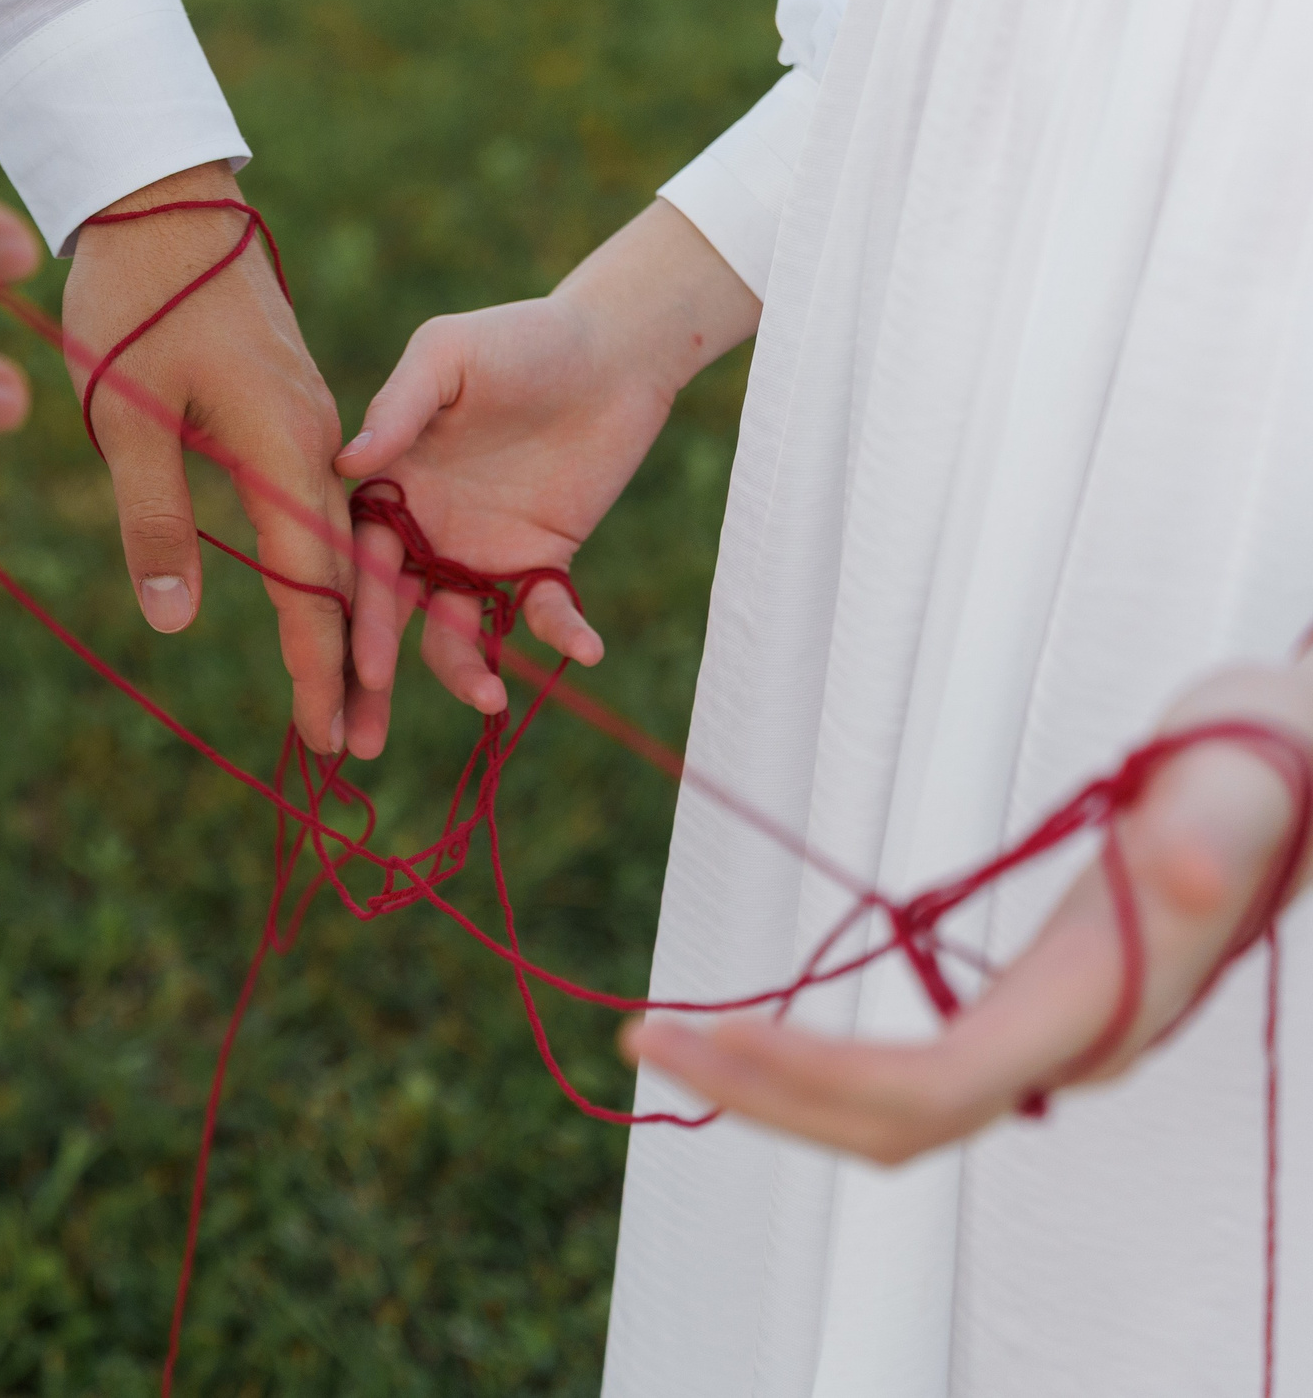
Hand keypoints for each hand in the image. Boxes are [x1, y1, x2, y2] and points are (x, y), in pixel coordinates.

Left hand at [62, 162, 350, 751]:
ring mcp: (311, 420)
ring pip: (335, 540)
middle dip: (346, 664)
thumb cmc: (135, 300)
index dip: (320, 666)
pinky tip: (319, 598)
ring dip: (338, 619)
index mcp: (284, 447)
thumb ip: (155, 517)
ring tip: (343, 692)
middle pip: (340, 573)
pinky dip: (325, 563)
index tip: (326, 738)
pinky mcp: (293, 405)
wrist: (164, 197)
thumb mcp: (128, 418)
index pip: (311, 583)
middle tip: (347, 747)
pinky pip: (322, 502)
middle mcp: (317, 440)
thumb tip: (176, 620)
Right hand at [335, 200, 755, 757]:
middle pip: (389, 610)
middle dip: (377, 669)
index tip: (352, 658)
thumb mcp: (449, 353)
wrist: (613, 347)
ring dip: (465, 671)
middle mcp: (421, 527)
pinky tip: (584, 649)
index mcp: (385, 483)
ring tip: (489, 700)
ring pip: (455, 630)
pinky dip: (559, 634)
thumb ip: (400, 405)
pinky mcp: (540, 561)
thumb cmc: (520, 338)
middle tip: (372, 725)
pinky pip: (541, 612)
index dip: (349, 610)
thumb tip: (346, 463)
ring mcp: (478, 550)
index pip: (352, 558)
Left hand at [625, 657, 1312, 1165]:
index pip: (931, 1085)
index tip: (709, 1032)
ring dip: (774, 1088)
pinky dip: (813, 1064)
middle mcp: (1071, 1048)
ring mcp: (1049, 1037)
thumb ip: (1205, 829)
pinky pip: (904, 1075)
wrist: (1298, 773)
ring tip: (664, 1040)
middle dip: (763, 1094)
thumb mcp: (1235, 783)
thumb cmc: (1261, 765)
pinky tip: (747, 1034)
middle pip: (893, 1121)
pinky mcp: (1027, 1010)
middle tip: (640, 1042)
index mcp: (1099, 1009)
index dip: (815, 1075)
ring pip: (891, 1111)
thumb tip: (1176, 865)